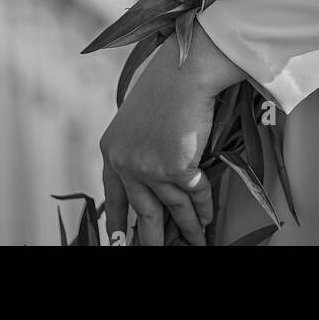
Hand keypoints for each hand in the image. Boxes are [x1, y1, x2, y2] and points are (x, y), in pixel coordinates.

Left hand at [100, 33, 217, 246]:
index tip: (120, 242)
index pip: (112, 197)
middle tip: (157, 250)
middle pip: (142, 214)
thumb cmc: (167, 83)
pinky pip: (195, 197)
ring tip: (195, 242)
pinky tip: (207, 219)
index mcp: (111, 149)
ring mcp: (150, 169)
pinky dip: (204, 210)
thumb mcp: (137, 116)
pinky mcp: (177, 169)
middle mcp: (125, 163)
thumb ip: (138, 146)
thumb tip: (152, 176)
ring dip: (188, 229)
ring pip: (173, 211)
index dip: (117, 223)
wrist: (186, 69)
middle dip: (152, 239)